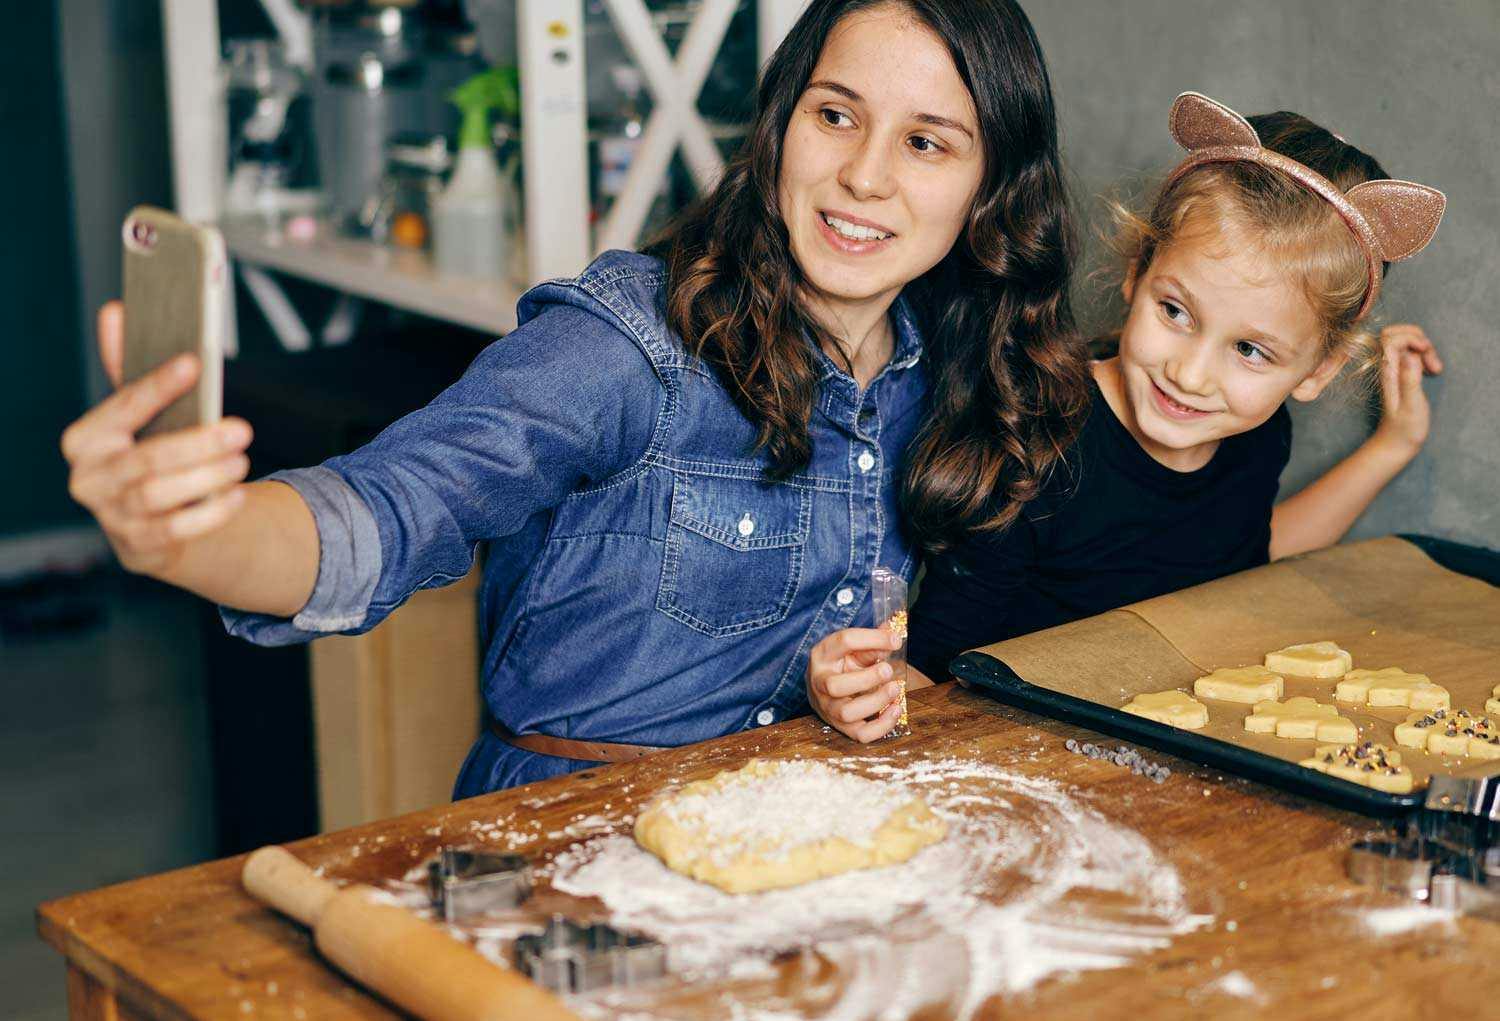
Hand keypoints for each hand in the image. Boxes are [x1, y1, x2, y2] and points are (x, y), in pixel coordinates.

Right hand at [62, 301, 253, 577]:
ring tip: (240, 460)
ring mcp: (111, 514)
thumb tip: (118, 310)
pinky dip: (211, 512)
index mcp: (86, 438)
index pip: (123, 407)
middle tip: (241, 429)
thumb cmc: (149, 454)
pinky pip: (177, 529)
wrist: (151, 522)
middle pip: (146, 459)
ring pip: (160, 494)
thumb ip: (133, 370)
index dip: (158, 385)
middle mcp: (90, 477)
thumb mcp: (141, 416)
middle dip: (197, 443)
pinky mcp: (138, 544)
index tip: (193, 363)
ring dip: (206, 476)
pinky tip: (236, 494)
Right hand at [806, 626, 903, 741]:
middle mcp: (819, 682)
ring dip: (876, 701)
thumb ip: (874, 641)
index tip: (895, 640)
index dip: (872, 638)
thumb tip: (894, 631)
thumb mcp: (855, 648)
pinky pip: (860, 734)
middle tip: (888, 670)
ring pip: (847, 712)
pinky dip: (882, 725)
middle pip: (836, 686)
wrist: (827, 688)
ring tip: (895, 689)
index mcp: (822, 655)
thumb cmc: (845, 663)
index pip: (843, 642)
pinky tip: (896, 709)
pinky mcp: (841, 727)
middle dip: (867, 678)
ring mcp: (828, 708)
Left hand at [1371, 323, 1442, 456]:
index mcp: (1387, 371)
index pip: (1390, 337)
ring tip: (1435, 370)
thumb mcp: (1411, 404)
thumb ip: (1409, 379)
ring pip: (1406, 342)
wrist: (1396, 442)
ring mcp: (1393, 370)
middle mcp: (1387, 367)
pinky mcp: (1400, 374)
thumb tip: (1408, 354)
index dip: (1410, 337)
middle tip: (1431, 361)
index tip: (1425, 352)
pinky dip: (1424, 356)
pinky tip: (1430, 371)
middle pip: (1396, 334)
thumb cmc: (1405, 427)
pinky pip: (1410, 353)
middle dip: (1418, 339)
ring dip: (1424, 349)